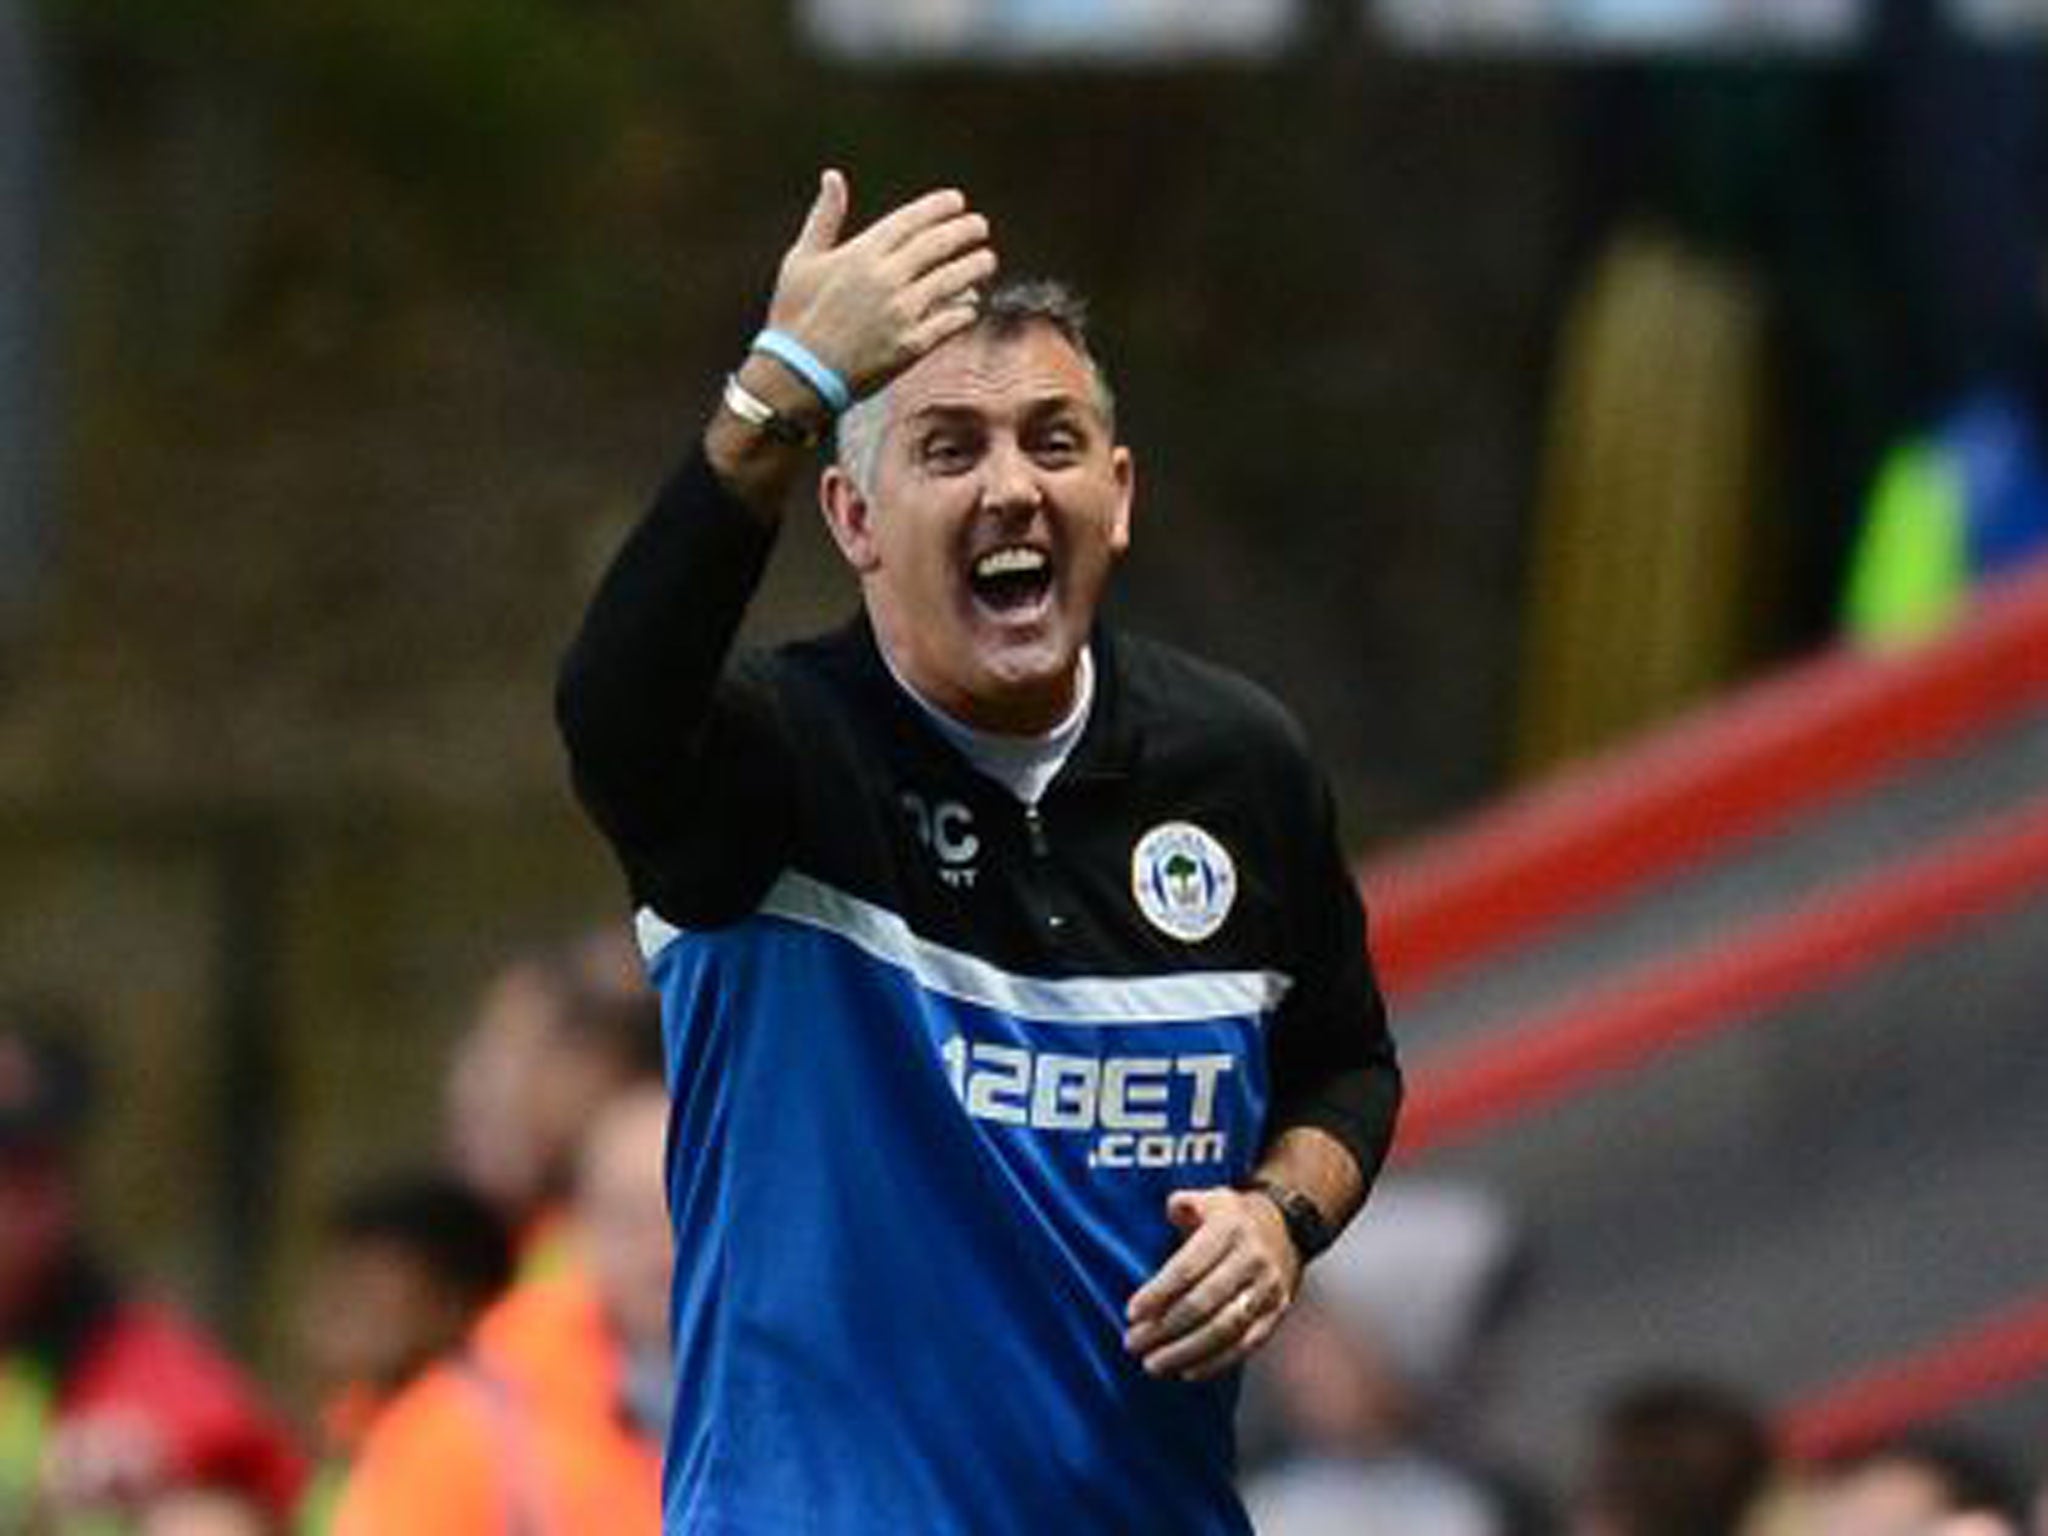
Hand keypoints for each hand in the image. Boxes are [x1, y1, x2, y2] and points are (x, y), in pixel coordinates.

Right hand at [764, 169, 997, 402]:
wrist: (797, 375)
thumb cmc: (794, 315)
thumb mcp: (801, 260)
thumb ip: (824, 217)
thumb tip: (833, 176)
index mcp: (861, 254)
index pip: (911, 220)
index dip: (939, 207)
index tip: (957, 201)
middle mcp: (886, 279)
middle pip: (938, 245)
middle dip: (965, 231)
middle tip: (980, 226)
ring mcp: (901, 313)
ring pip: (951, 281)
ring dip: (974, 267)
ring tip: (987, 260)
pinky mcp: (910, 346)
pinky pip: (949, 322)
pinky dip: (964, 310)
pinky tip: (972, 304)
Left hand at [1124, 1186, 1300, 1382]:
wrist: (1287, 1228)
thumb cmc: (1232, 1217)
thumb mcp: (1210, 1198)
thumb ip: (1183, 1204)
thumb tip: (1172, 1211)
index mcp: (1229, 1229)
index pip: (1188, 1267)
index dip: (1158, 1293)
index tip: (1131, 1313)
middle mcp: (1252, 1260)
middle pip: (1203, 1303)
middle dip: (1164, 1328)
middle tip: (1132, 1343)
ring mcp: (1267, 1289)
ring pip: (1224, 1329)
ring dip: (1185, 1352)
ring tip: (1152, 1364)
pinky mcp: (1277, 1313)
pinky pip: (1246, 1345)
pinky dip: (1215, 1363)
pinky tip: (1186, 1372)